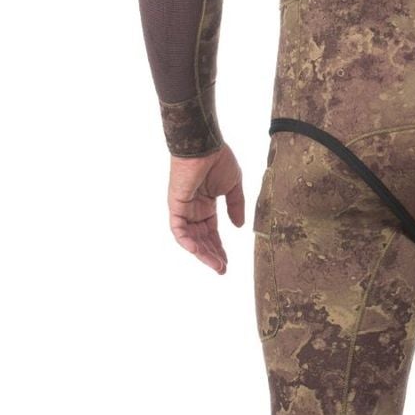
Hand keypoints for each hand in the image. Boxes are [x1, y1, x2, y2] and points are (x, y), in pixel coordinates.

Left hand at [168, 145, 244, 273]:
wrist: (205, 145)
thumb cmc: (219, 160)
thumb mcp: (233, 186)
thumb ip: (235, 206)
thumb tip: (238, 227)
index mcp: (206, 205)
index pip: (211, 232)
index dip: (219, 247)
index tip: (227, 262)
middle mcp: (194, 209)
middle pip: (201, 239)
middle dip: (212, 255)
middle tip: (222, 269)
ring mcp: (184, 208)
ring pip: (190, 238)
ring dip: (202, 253)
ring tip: (215, 265)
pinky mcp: (176, 204)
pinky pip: (178, 228)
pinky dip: (186, 241)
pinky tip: (197, 251)